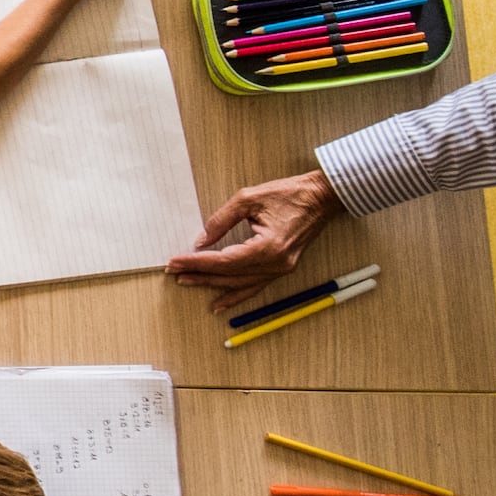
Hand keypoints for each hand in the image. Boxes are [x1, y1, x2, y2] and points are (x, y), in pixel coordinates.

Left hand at [166, 168, 335, 288]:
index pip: (223, 261)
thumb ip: (221, 221)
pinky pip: (255, 286)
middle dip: (199, 274)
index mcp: (268, 248)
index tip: (175, 261)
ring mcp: (281, 270)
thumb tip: (201, 240)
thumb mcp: (248, 198)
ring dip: (213, 285)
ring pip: (241, 284)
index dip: (197, 262)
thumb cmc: (289, 193)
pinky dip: (236, 294)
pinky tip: (220, 301)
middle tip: (174, 271)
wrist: (322, 197)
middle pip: (229, 275)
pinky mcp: (282, 269)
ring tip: (188, 282)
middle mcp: (275, 265)